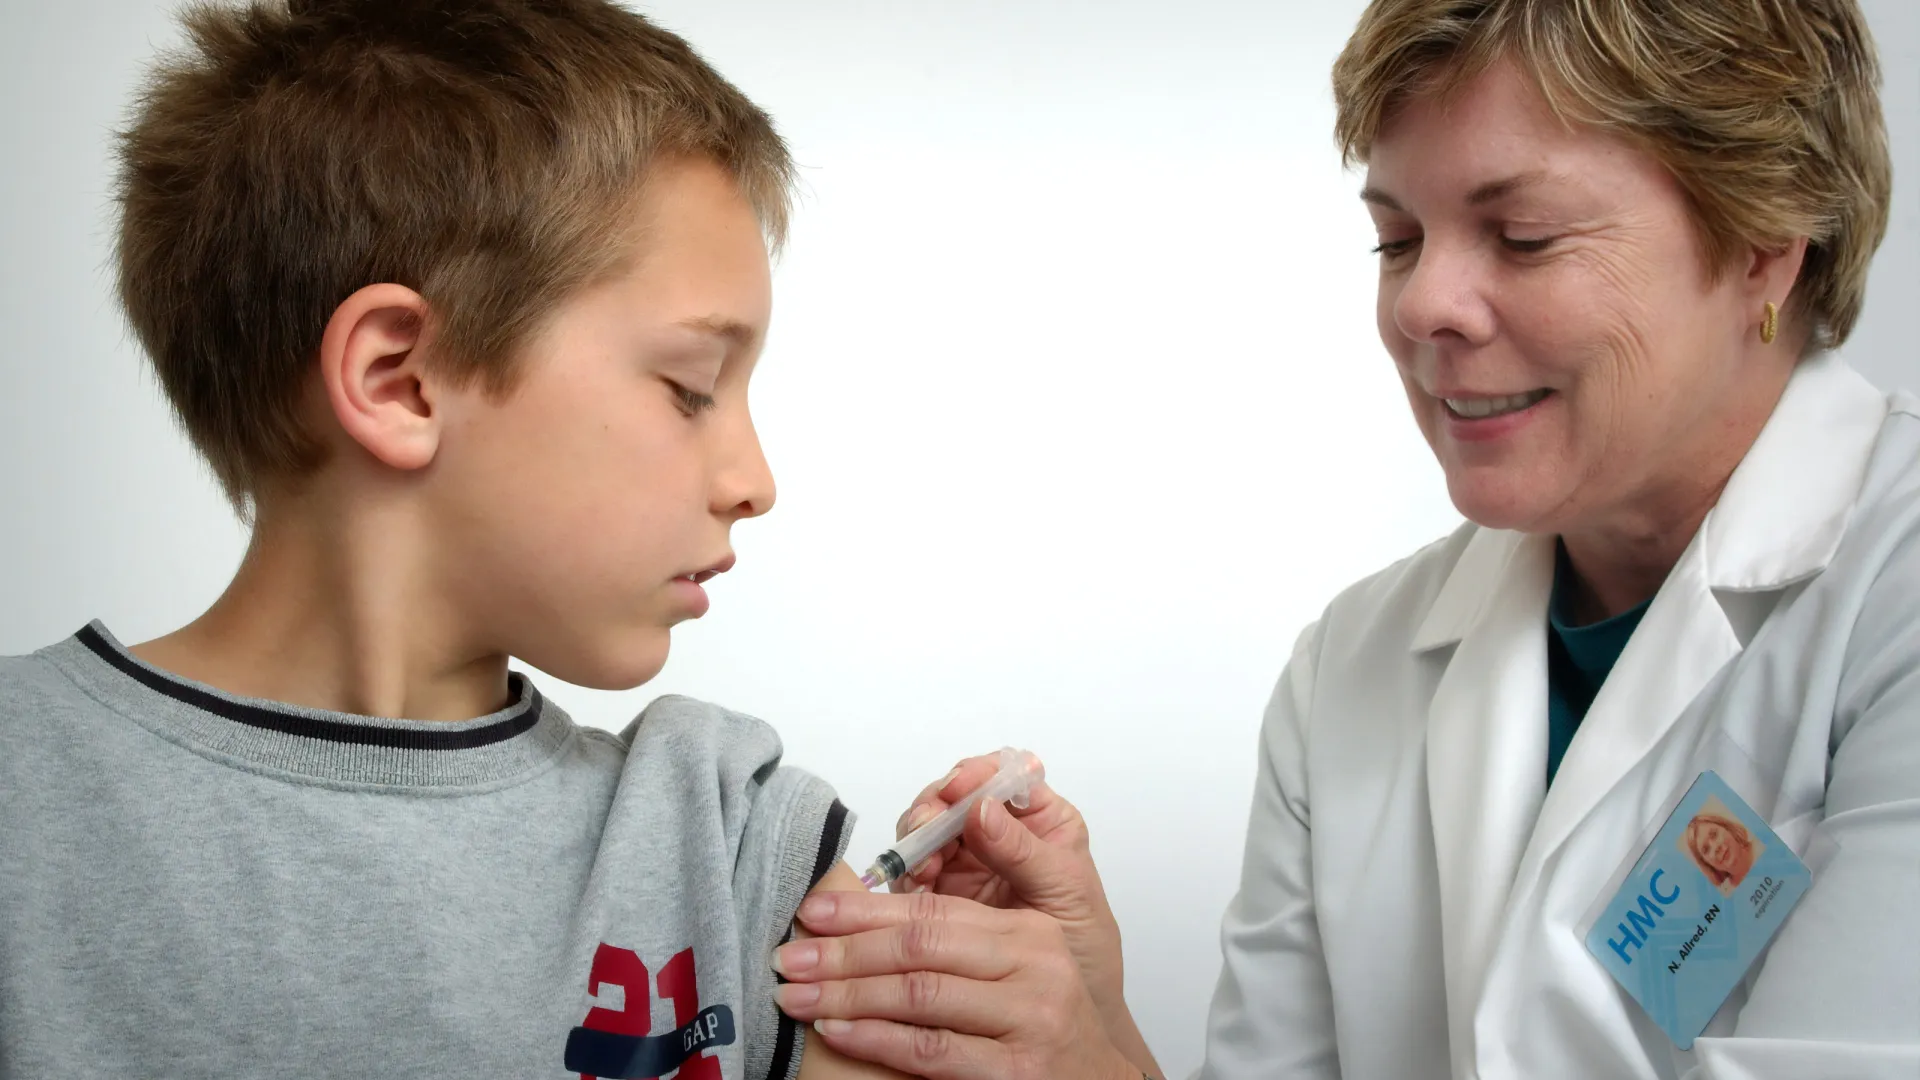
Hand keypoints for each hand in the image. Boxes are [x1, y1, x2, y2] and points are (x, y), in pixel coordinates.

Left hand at [773, 887, 1146, 1079]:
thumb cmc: (1042, 1027)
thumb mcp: (1015, 967)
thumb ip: (956, 941)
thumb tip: (862, 917)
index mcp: (1028, 931)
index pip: (933, 912)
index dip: (865, 910)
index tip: (812, 912)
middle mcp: (1034, 967)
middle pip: (921, 948)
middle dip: (845, 951)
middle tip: (790, 957)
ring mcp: (1029, 1021)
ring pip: (919, 996)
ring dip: (847, 995)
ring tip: (797, 997)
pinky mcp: (1016, 1072)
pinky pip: (930, 1050)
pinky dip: (875, 1040)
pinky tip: (837, 1032)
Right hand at [889, 756, 1126, 1016]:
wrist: (1067, 1018)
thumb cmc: (1084, 949)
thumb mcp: (1067, 895)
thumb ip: (1027, 852)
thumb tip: (981, 809)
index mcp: (1040, 820)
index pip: (1004, 774)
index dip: (978, 774)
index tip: (960, 788)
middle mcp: (997, 833)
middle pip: (954, 796)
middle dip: (936, 807)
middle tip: (927, 827)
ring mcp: (965, 862)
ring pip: (925, 830)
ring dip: (916, 840)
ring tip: (922, 869)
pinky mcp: (938, 895)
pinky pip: (911, 872)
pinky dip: (906, 875)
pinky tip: (915, 889)